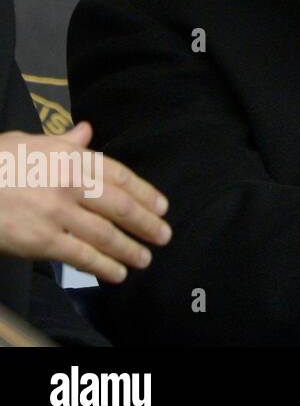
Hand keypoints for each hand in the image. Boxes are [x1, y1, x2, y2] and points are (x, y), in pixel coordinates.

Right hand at [0, 122, 170, 283]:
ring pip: (105, 234)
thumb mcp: (30, 142)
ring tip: (145, 259)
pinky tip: (117, 274)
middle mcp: (71, 185)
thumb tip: (86, 131)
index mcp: (72, 159)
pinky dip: (103, 266)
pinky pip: (80, 255)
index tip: (163, 207)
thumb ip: (63, 141)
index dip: (145, 192)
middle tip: (164, 236)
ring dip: (130, 249)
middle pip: (120, 207)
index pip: (120, 175)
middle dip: (146, 223)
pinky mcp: (41, 241)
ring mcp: (57, 214)